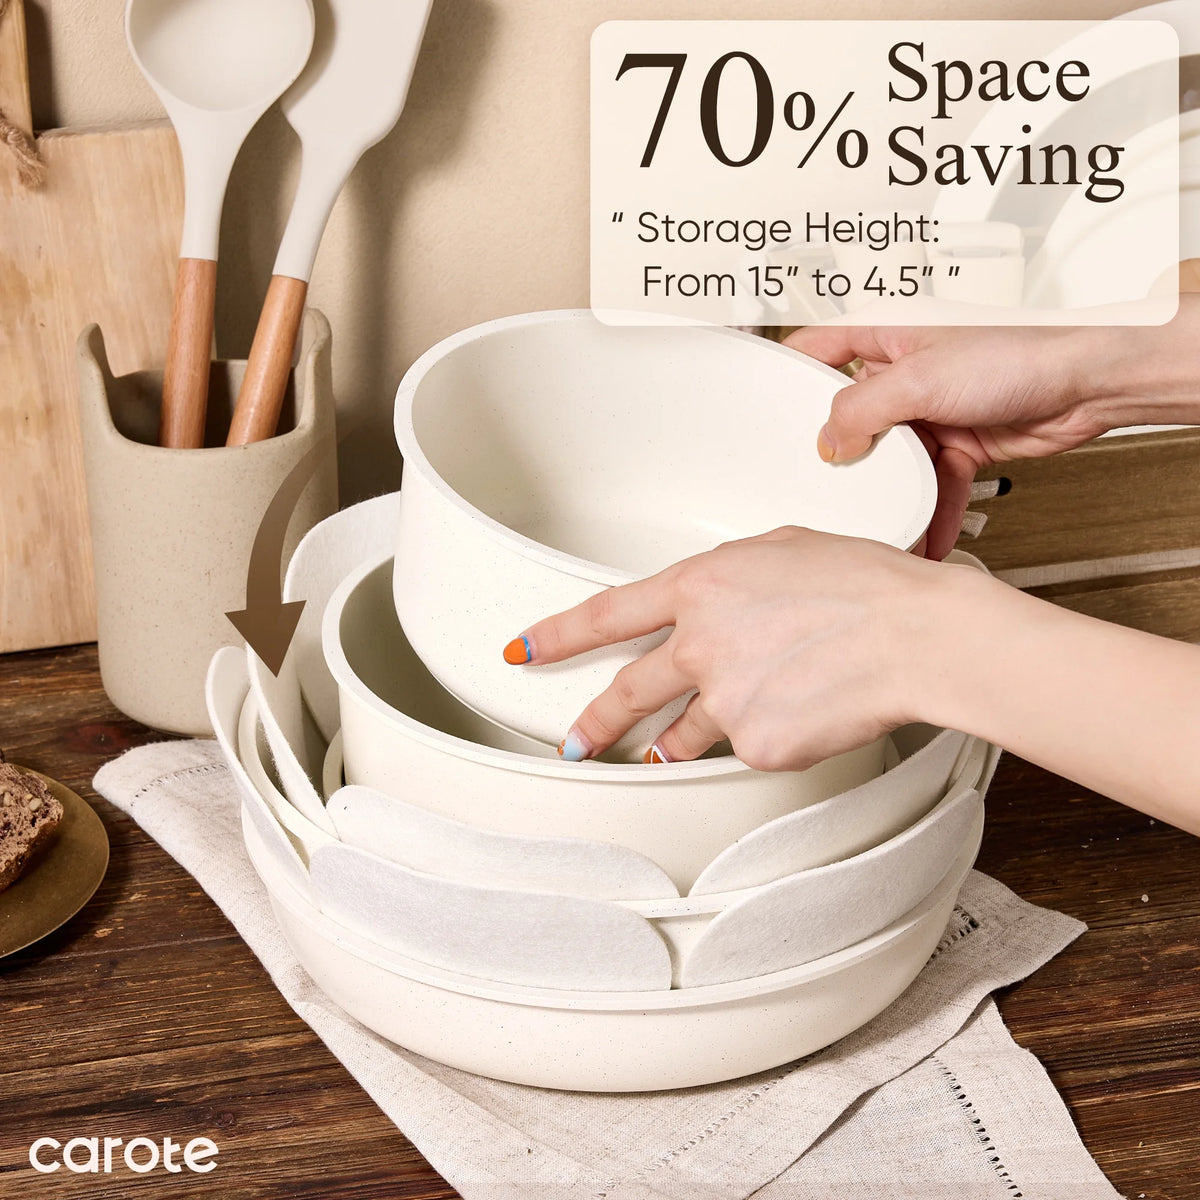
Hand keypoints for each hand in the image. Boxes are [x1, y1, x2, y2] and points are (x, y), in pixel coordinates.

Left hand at [507, 526, 952, 767]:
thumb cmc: (865, 583)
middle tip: (577, 739)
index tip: (526, 650)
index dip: (558, 635)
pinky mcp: (757, 745)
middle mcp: (699, 646)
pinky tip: (799, 713)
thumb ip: (733, 578)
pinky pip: (747, 747)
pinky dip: (764, 736)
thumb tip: (720, 600)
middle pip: (628, 693)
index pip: (605, 615)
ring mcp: (725, 701)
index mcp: (699, 588)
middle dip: (596, 721)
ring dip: (672, 744)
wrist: (914, 635)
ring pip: (684, 733)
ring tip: (672, 750)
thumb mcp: (784, 550)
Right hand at [785, 325, 1114, 560]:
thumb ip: (861, 412)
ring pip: (894, 457)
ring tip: (875, 515)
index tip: (768, 407)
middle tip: (824, 479)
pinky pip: (933, 483)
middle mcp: (905, 373)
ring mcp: (932, 410)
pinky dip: (931, 510)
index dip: (793, 375)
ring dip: (891, 490)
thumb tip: (828, 443)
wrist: (1088, 383)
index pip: (821, 349)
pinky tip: (924, 532)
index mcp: (887, 337)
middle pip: (853, 416)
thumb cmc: (1020, 352)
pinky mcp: (959, 443)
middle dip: (844, 453)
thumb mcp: (918, 380)